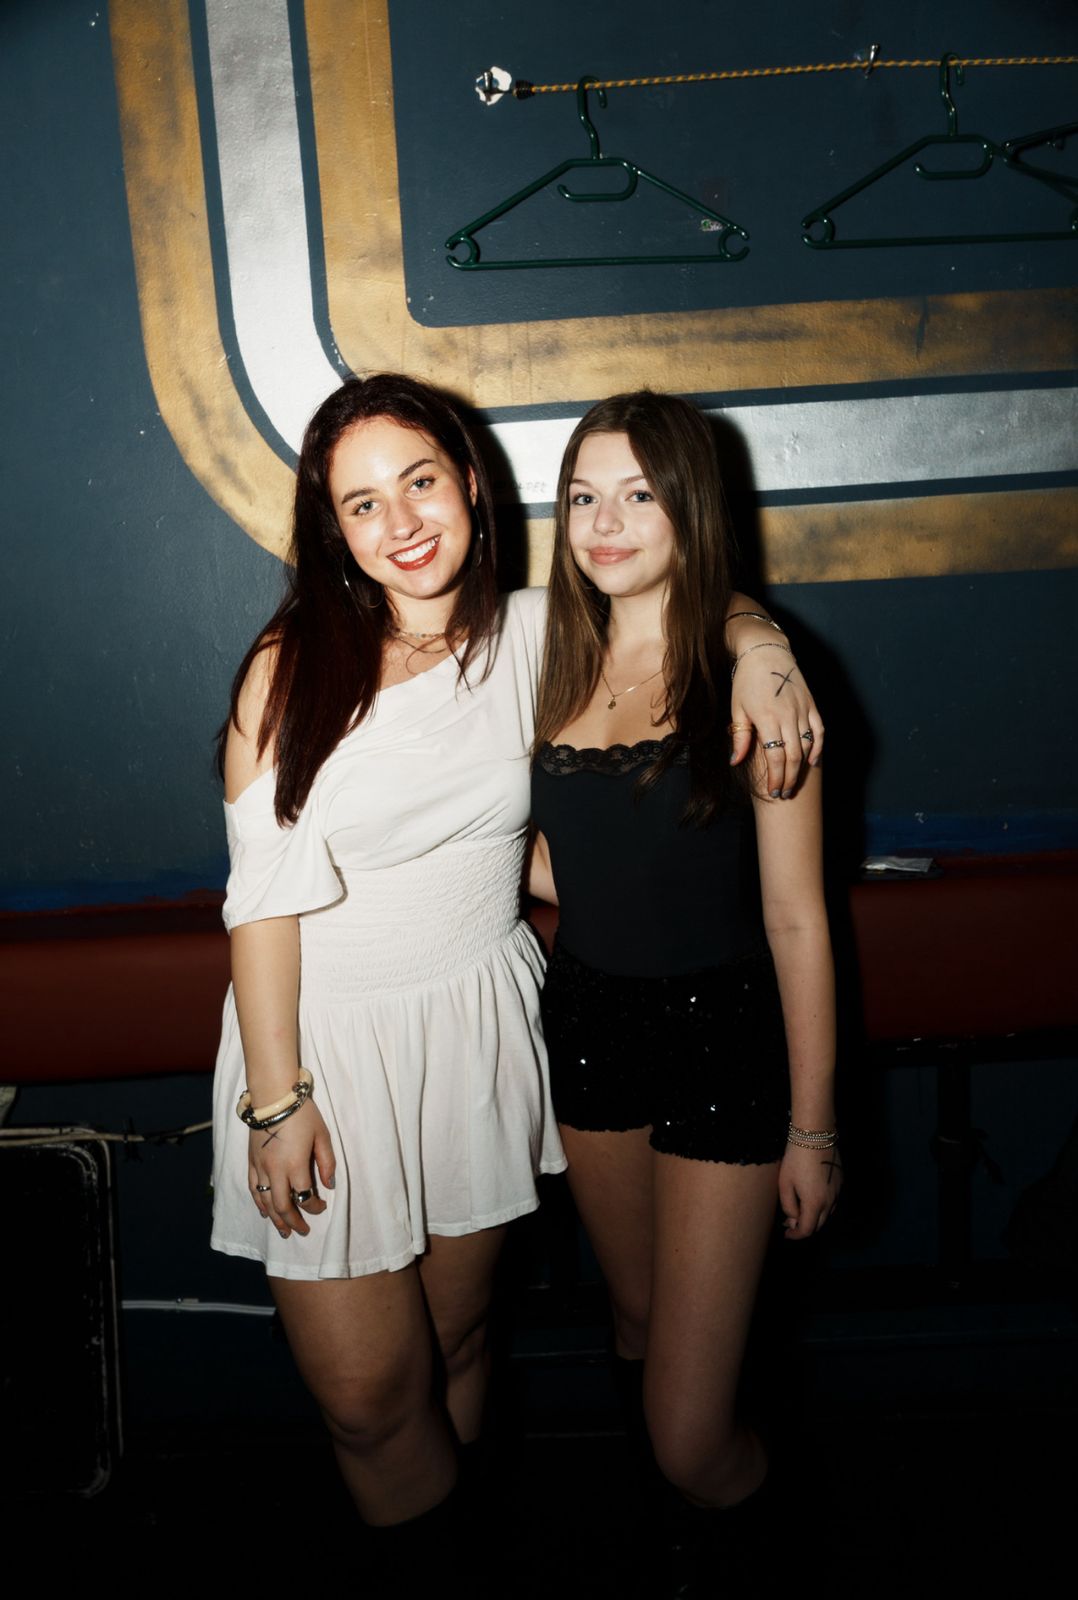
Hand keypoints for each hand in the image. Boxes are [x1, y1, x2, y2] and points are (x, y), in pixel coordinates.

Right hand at [249, 1101, 335, 1239]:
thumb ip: (327, 1162)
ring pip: (265, 1201)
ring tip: (284, 1231)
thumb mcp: (322, 1135)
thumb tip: (329, 1185)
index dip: (314, 1207)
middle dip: (293, 1222)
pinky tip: (264, 1211)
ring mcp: (260, 1167)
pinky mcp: (251, 1161)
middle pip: (282, 1206)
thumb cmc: (302, 1114)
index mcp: (295, 1165)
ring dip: (275, 1219)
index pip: (305, 1196)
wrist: (273, 1097)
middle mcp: (275, 1171)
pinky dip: (259, 1203)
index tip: (322, 1206)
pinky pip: (252, 1188)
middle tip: (302, 1231)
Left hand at [730, 642, 823, 798]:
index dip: (775, 777)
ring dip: (801, 767)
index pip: (775, 757)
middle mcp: (788, 716)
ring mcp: (802, 709)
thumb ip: (740, 737)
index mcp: (767, 719)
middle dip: (788, 778)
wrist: (765, 652)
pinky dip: (818, 747)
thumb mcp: (737, 709)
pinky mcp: (811, 704)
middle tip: (783, 794)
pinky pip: (819, 730)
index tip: (773, 792)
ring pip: (807, 746)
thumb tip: (735, 762)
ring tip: (794, 782)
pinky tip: (813, 761)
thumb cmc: (746, 681)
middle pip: (793, 756)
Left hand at [778, 1141, 841, 1239]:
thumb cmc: (796, 1159)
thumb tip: (793, 1220)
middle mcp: (830, 1201)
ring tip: (799, 1210)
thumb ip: (788, 1206)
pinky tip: (810, 1196)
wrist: (815, 1135)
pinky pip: (832, 1200)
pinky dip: (821, 1205)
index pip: (807, 1230)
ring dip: (813, 1216)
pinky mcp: (841, 1181)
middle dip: (804, 1227)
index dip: (796, 1235)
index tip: (786, 1233)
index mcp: (815, 1204)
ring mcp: (837, 1191)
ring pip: (826, 1213)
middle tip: (789, 1223)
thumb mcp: (785, 1184)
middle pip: (818, 1224)